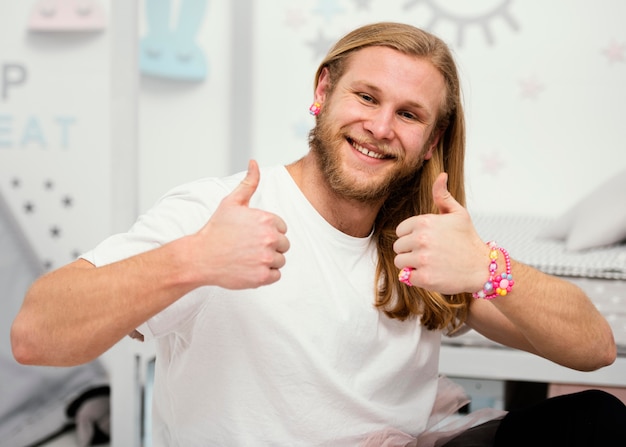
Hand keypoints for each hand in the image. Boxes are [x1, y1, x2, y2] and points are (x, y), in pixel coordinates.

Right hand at [192, 160, 289, 288]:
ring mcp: (266, 259)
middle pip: (284, 245)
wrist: (200, 257)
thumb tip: (254, 163)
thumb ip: (248, 183)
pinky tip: (249, 268)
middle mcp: (269, 239)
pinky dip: (265, 275)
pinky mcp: (262, 277)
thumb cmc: (216, 230)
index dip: (267, 232)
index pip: (282, 228)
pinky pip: (276, 276)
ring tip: (248, 257)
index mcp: (266, 220)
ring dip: (268, 261)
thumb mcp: (232, 202)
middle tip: (249, 247)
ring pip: (280, 261)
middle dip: (270, 246)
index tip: (252, 235)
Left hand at [393, 172, 486, 294]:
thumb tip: (441, 175)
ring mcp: (422, 259)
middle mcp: (421, 239)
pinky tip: (432, 273)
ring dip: (411, 265)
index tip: (426, 242)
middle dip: (410, 251)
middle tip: (429, 254)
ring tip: (429, 264)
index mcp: (424, 222)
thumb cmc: (468, 240)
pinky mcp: (424, 278)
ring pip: (400, 262)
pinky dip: (417, 278)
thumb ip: (443, 196)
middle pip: (398, 247)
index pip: (400, 231)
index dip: (411, 237)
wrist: (484, 267)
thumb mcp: (458, 214)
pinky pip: (408, 277)